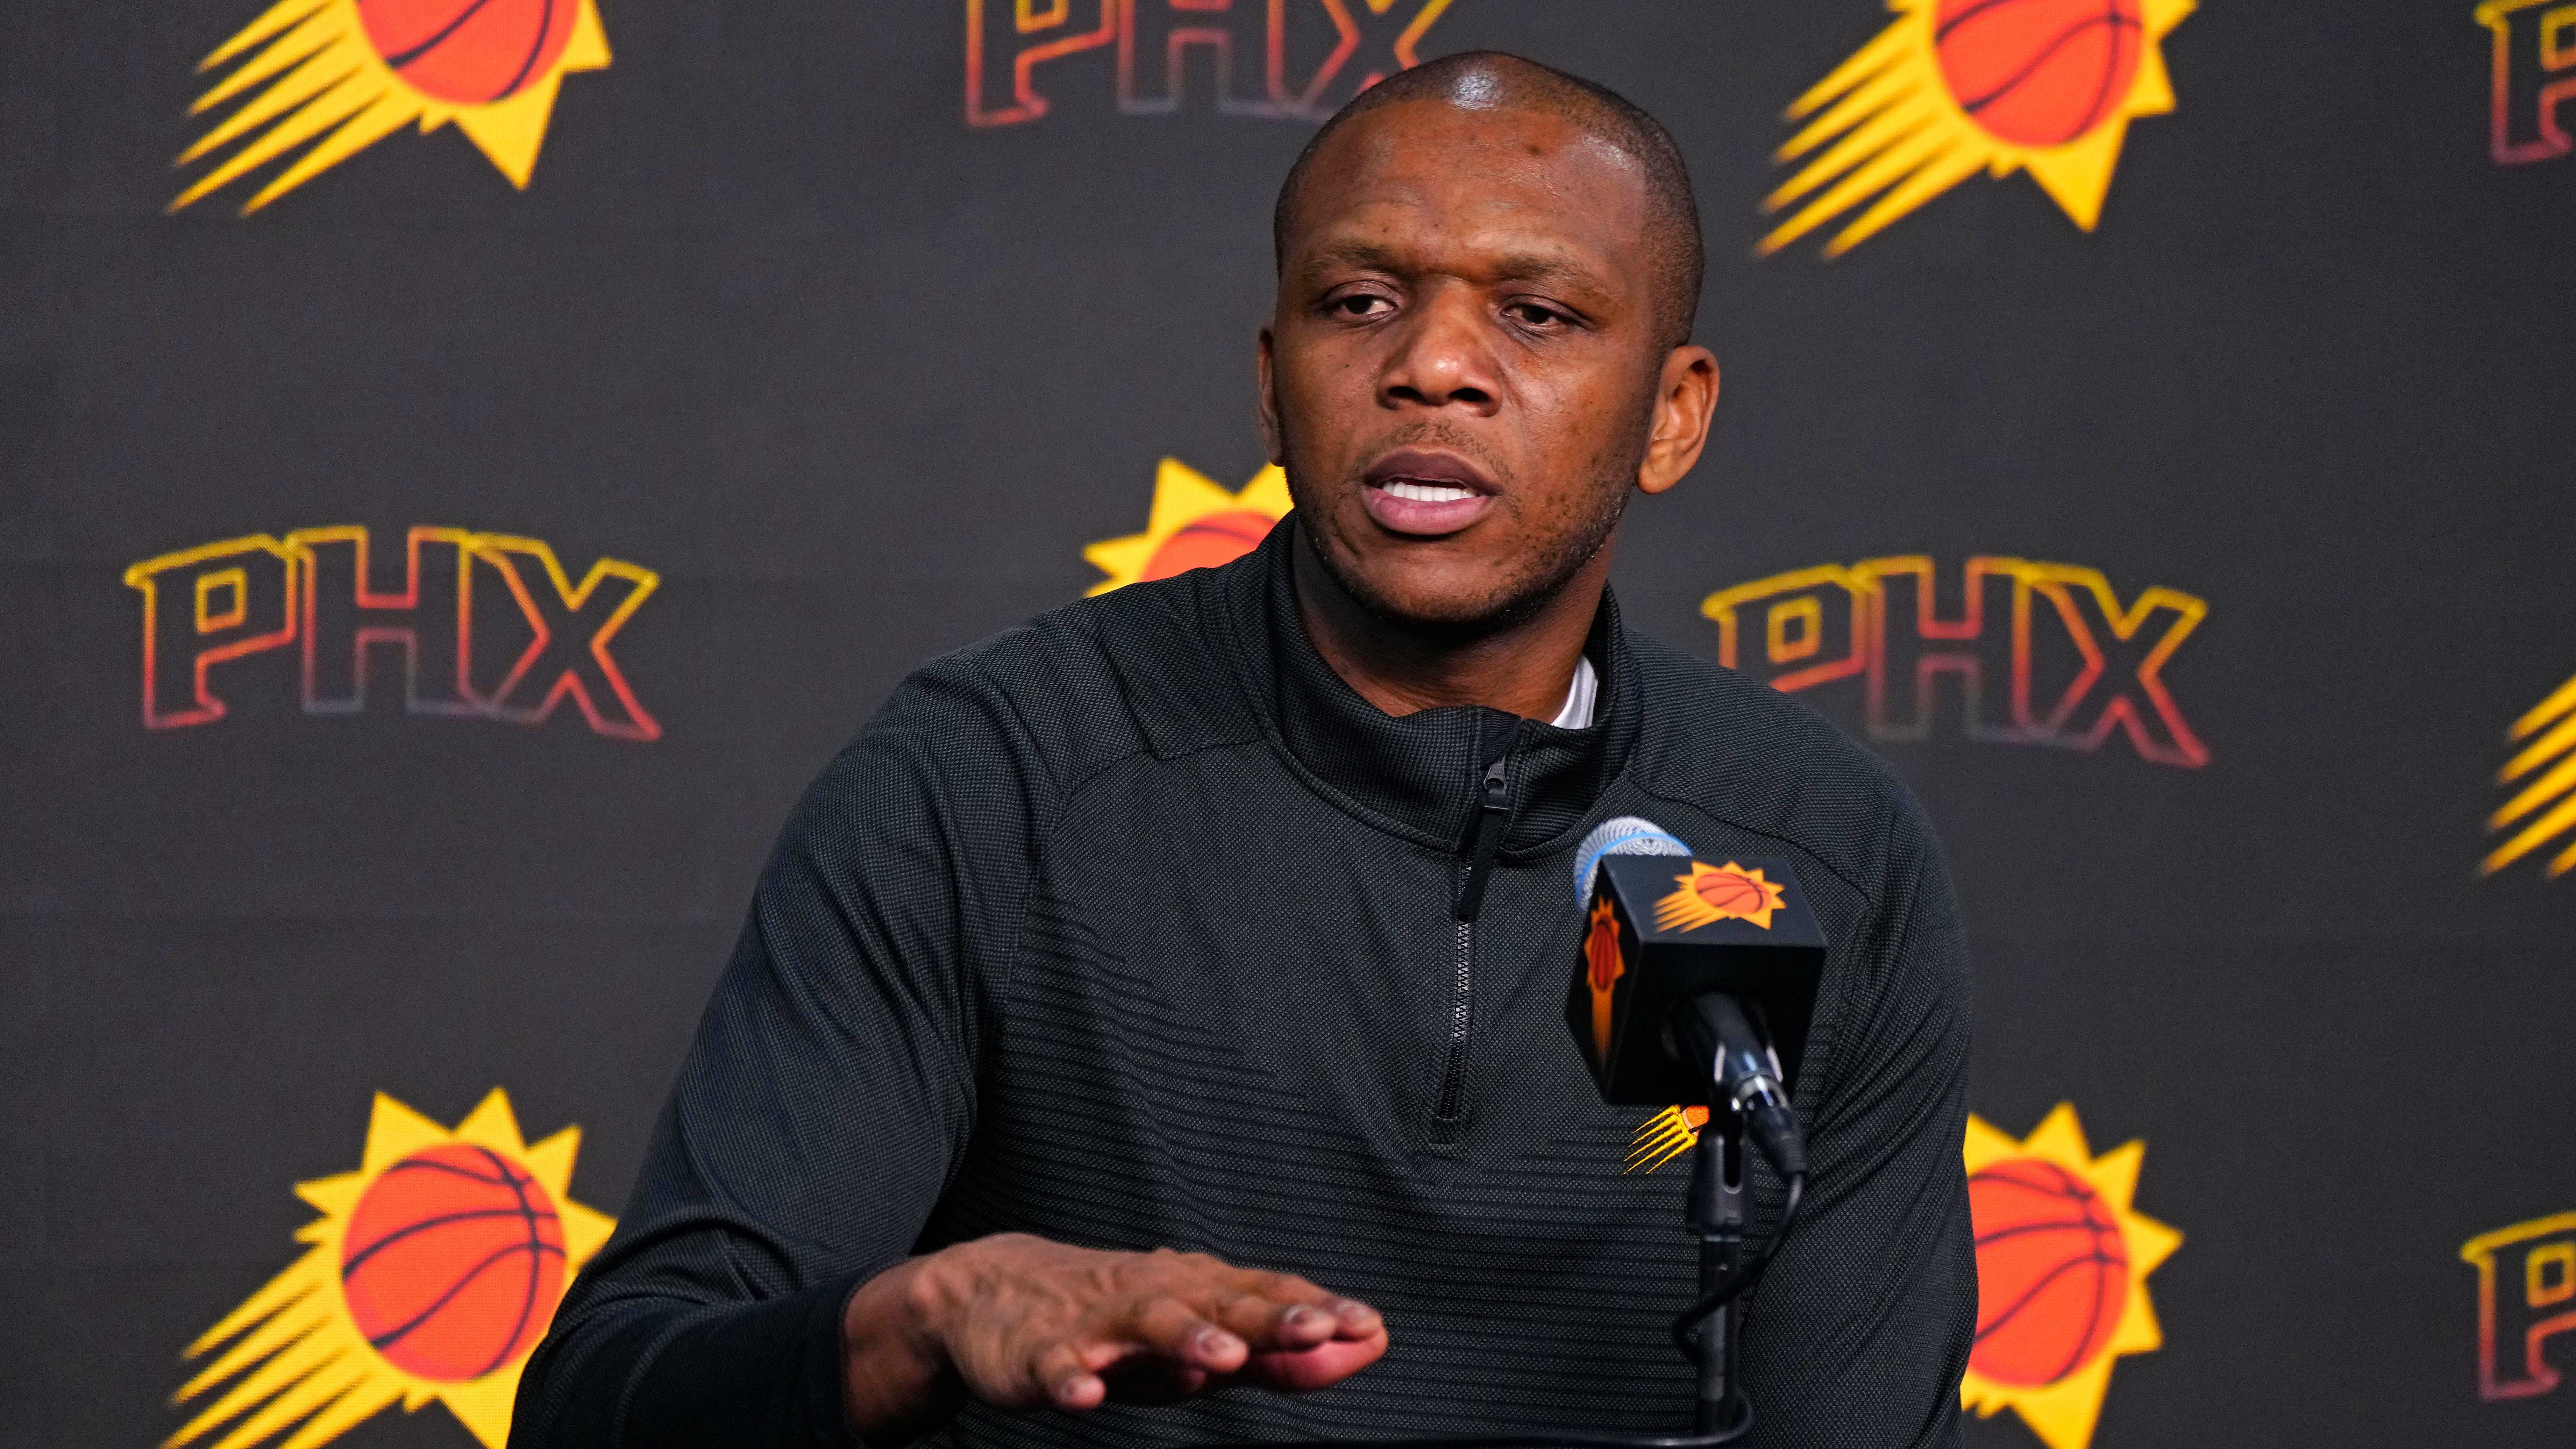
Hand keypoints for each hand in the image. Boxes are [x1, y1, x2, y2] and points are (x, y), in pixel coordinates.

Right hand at [841, 1234, 1387, 1438]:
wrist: (991, 1291)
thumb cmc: (1118, 1319)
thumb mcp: (1200, 1338)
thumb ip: (1277, 1352)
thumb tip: (1363, 1348)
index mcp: (1197, 1291)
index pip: (1267, 1297)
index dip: (1319, 1312)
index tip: (1371, 1327)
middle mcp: (1155, 1296)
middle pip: (1219, 1304)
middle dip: (1269, 1319)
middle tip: (1320, 1328)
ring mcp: (1095, 1323)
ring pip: (1145, 1325)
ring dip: (1184, 1340)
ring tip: (1221, 1360)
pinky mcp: (1039, 1351)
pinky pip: (1056, 1368)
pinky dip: (1071, 1381)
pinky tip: (1085, 1398)